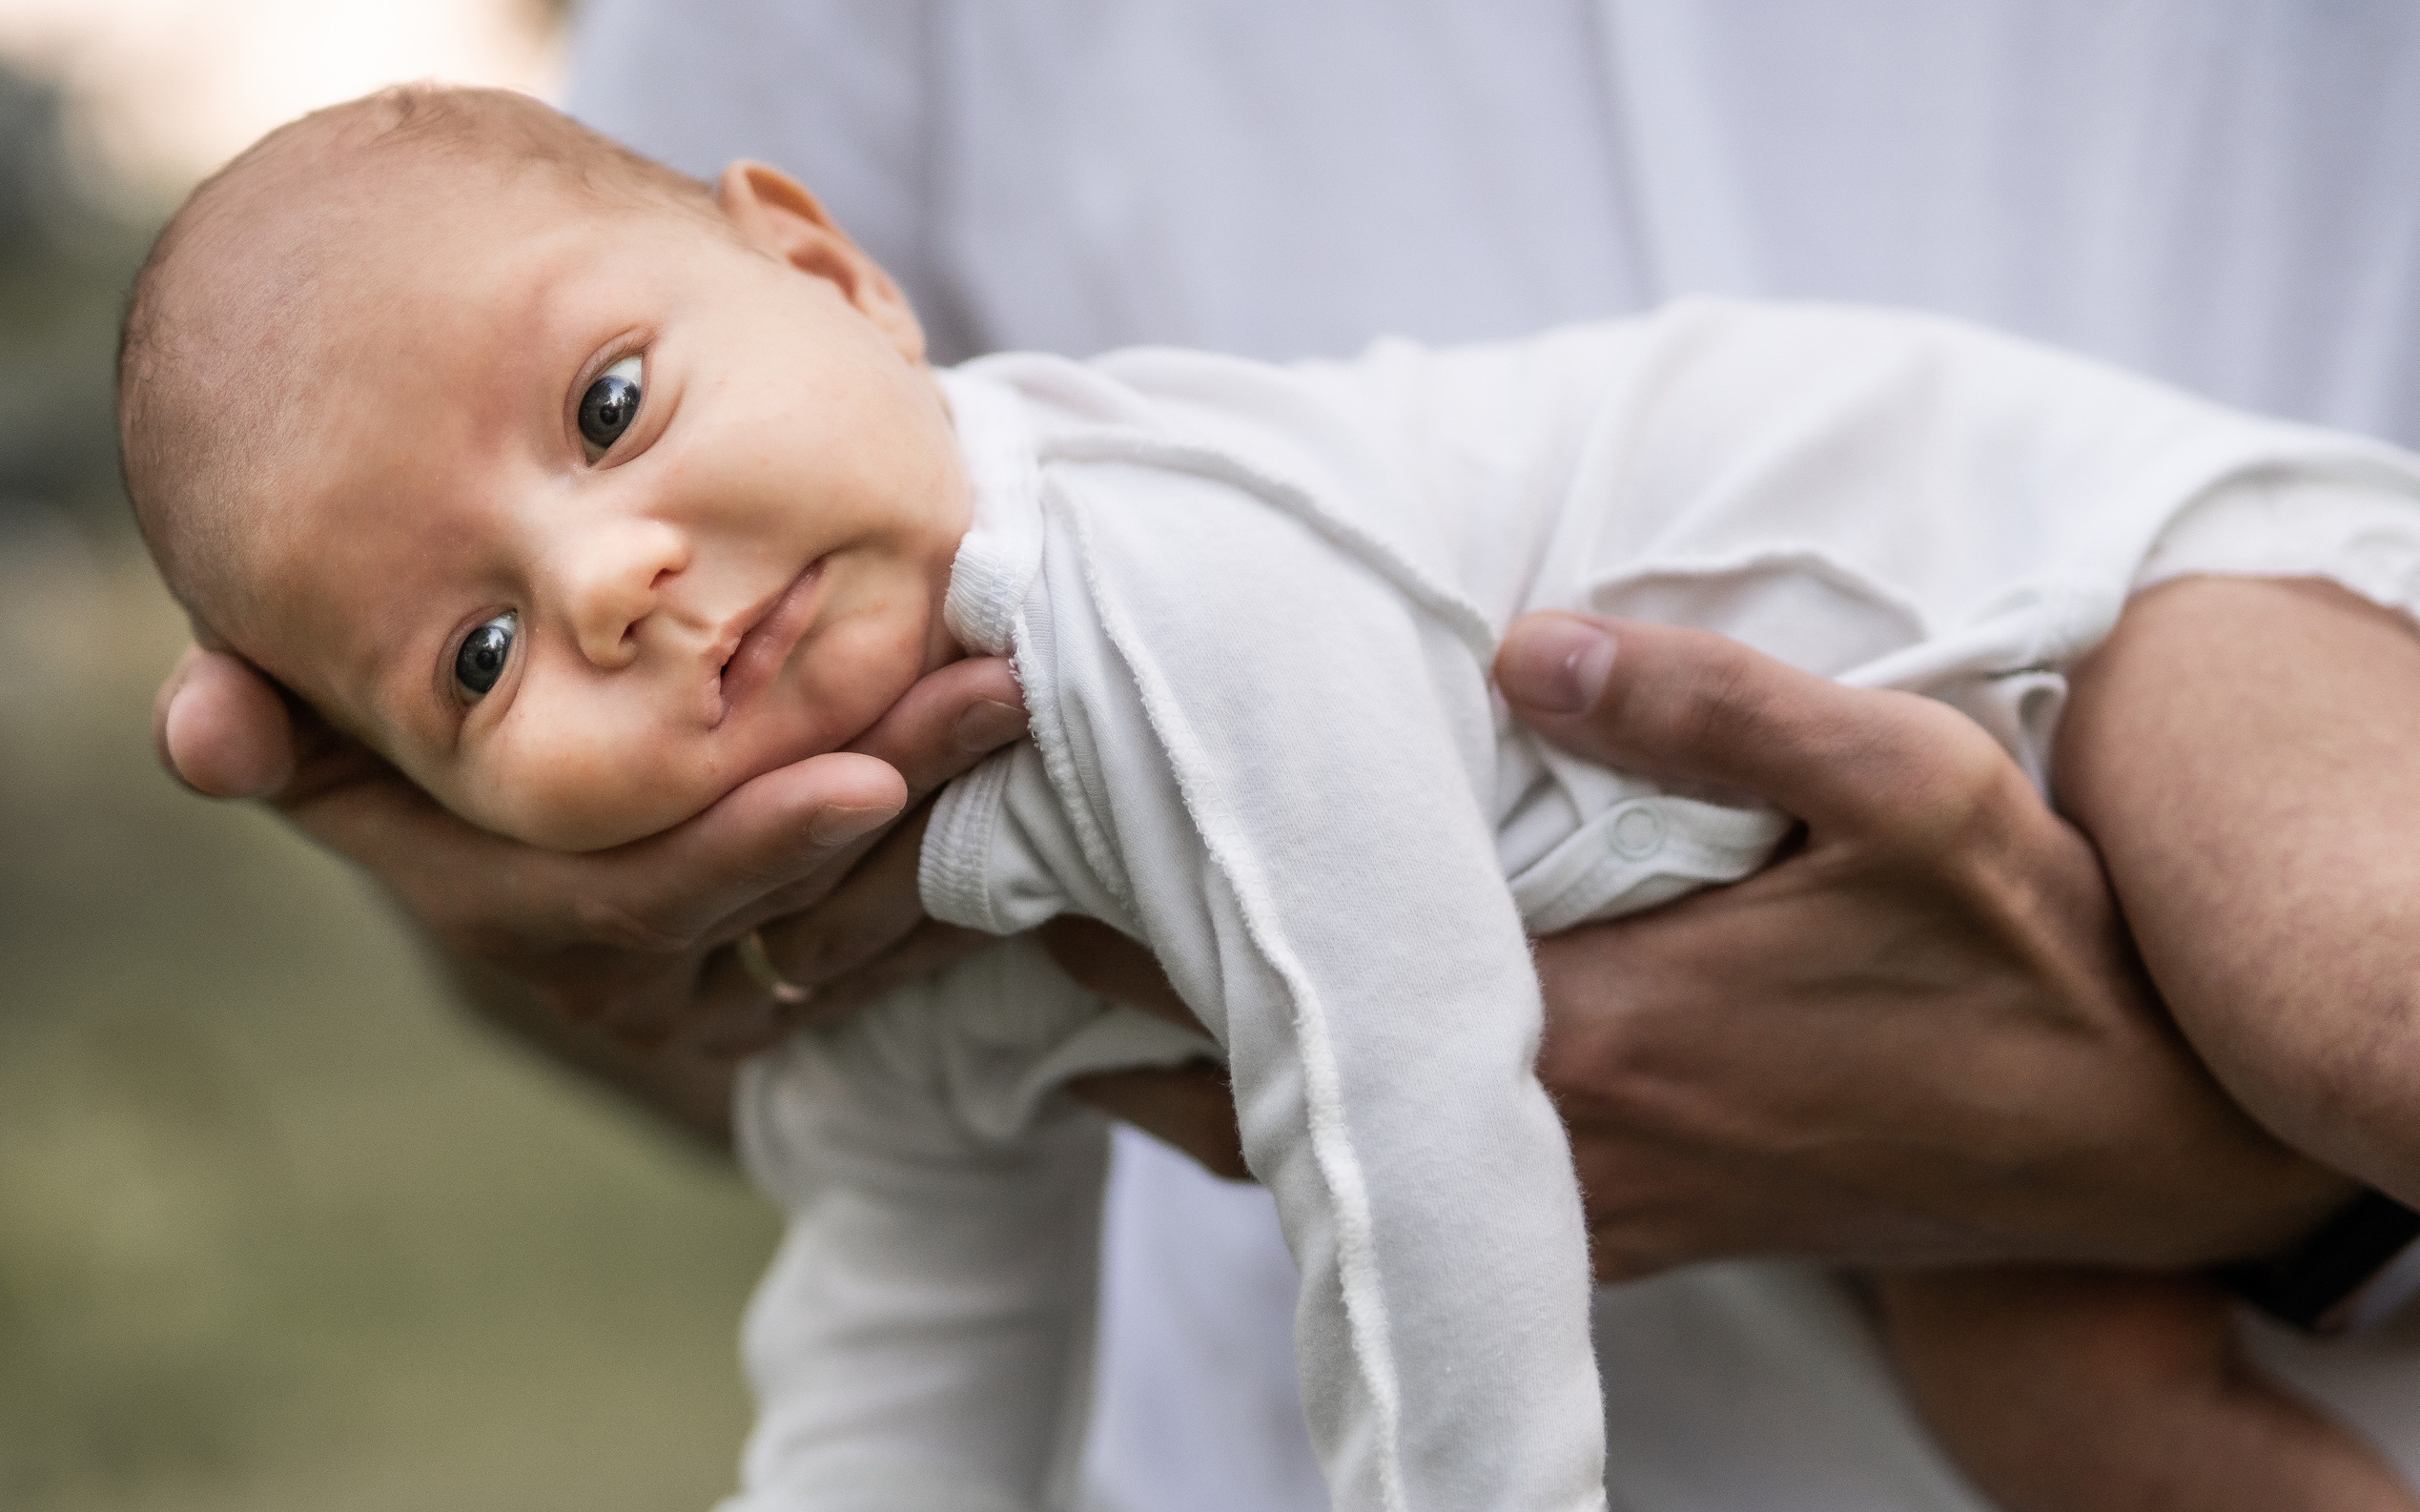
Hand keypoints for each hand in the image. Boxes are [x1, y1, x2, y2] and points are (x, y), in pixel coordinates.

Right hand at [154, 642, 1028, 1144]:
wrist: (516, 765)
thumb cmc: (412, 711)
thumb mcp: (329, 713)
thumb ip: (271, 721)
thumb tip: (194, 733)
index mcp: (502, 903)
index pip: (637, 899)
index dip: (747, 847)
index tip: (862, 774)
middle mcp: (609, 970)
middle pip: (774, 909)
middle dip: (893, 812)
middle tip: (991, 695)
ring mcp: (703, 988)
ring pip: (848, 932)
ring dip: (948, 830)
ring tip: (1024, 711)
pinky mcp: (781, 982)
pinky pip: (885, 958)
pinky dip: (958, 886)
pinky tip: (1036, 806)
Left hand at [1043, 610, 2352, 1276]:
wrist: (2126, 1146)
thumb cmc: (2023, 958)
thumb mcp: (1906, 791)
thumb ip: (1718, 709)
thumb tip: (1529, 643)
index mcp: (1589, 1030)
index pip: (1291, 990)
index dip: (1129, 936)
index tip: (1011, 863)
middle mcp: (1558, 1141)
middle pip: (1253, 1108)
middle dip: (1107, 1027)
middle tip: (998, 936)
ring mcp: (1586, 1205)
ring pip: (1314, 1167)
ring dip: (1193, 1085)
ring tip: (1087, 998)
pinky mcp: (1627, 1228)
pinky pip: (1406, 1193)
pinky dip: (1303, 1133)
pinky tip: (1271, 1070)